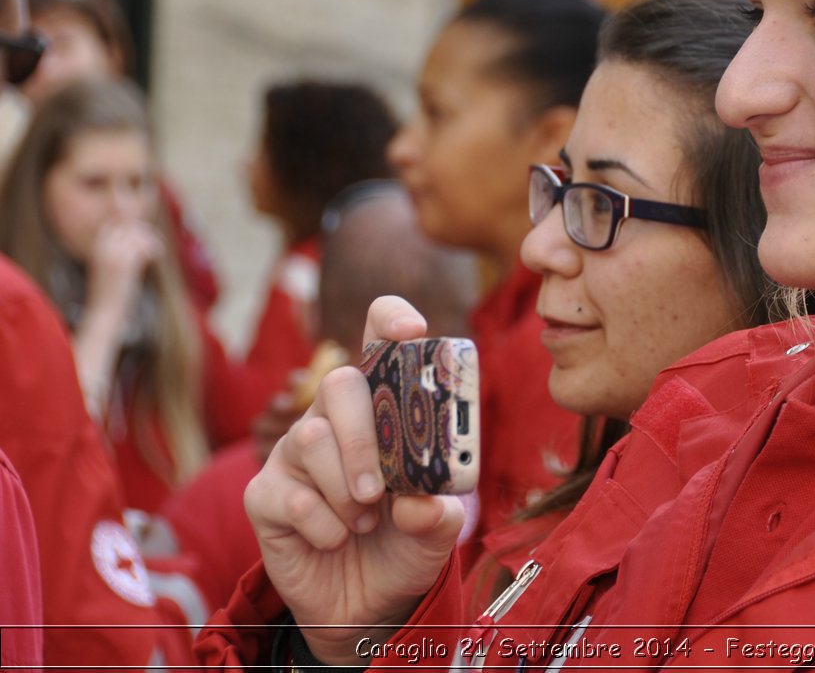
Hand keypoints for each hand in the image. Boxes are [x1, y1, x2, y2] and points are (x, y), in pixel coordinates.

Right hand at [83, 218, 161, 317]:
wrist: (103, 312)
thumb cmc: (108, 294)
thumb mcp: (109, 270)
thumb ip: (118, 254)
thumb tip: (137, 244)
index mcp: (97, 248)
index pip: (113, 223)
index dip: (130, 225)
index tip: (143, 234)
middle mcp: (104, 248)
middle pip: (128, 224)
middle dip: (144, 230)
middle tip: (154, 244)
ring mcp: (114, 254)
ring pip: (138, 233)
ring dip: (151, 240)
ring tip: (155, 253)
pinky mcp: (125, 263)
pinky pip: (143, 245)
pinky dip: (153, 248)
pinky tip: (154, 258)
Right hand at [244, 297, 462, 664]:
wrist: (368, 604)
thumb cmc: (405, 545)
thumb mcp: (438, 530)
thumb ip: (438, 514)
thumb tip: (419, 503)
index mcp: (381, 411)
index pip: (378, 344)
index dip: (390, 321)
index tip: (410, 330)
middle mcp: (334, 421)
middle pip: (338, 384)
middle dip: (363, 437)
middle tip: (380, 489)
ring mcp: (294, 455)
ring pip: (310, 439)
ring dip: (346, 489)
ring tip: (366, 520)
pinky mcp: (265, 496)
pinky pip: (289, 496)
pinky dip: (324, 525)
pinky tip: (337, 538)